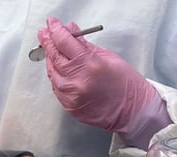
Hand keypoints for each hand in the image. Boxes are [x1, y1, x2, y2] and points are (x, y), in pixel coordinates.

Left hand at [38, 17, 170, 147]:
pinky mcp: (69, 107)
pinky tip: (60, 70)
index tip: (51, 24)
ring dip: (51, 60)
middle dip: (48, 43)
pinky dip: (56, 77)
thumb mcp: (107, 57)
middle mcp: (77, 81)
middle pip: (54, 57)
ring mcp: (71, 96)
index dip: (55, 30)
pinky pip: (56, 88)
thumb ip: (85, 45)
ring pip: (52, 73)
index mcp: (89, 65)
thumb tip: (71, 32)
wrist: (132, 111)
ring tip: (52, 51)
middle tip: (44, 34)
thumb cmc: (125, 85)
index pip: (64, 42)